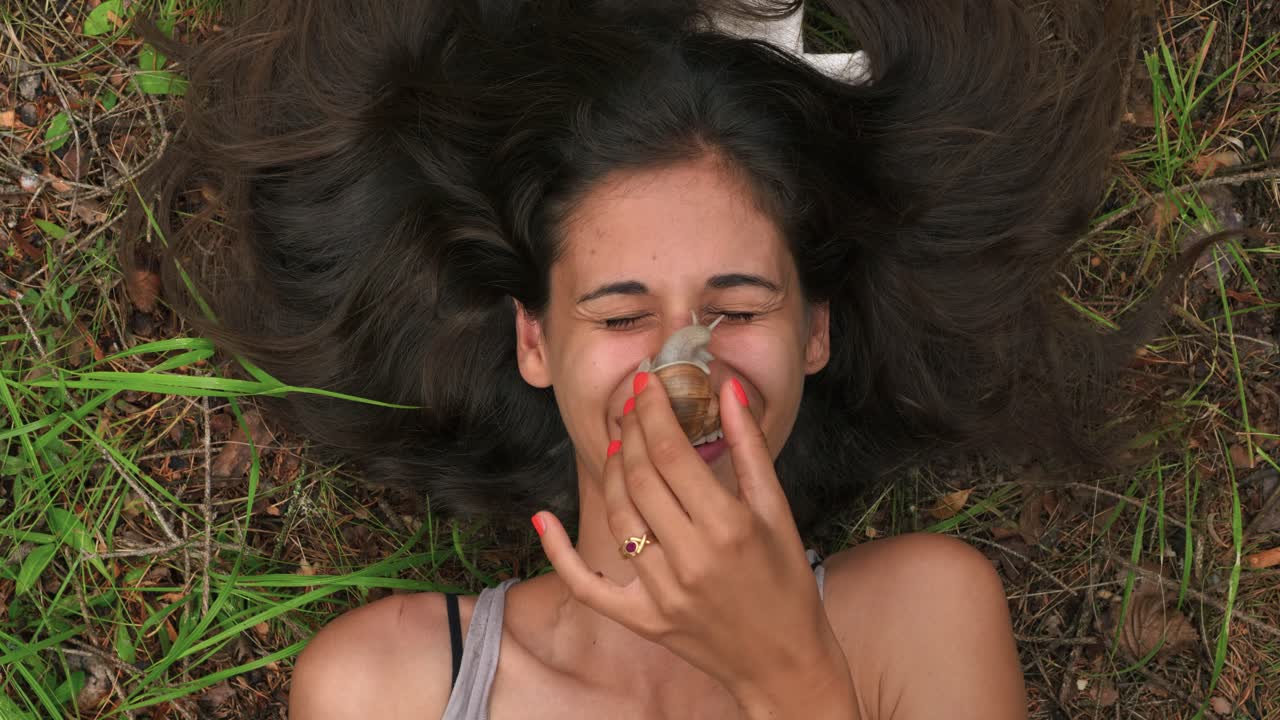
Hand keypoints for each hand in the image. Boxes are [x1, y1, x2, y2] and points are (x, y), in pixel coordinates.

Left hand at [532, 371, 851, 707]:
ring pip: (618, 516)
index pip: (673, 454)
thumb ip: (749, 447)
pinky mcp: (643, 620)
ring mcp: (662, 593)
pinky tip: (541, 519)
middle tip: (630, 409)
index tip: (646, 384)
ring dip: (611, 473)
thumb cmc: (786, 581)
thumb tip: (727, 389)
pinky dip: (559, 552)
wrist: (784, 661)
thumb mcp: (776, 511)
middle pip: (641, 479)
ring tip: (616, 446)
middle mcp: (692, 559)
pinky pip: (589, 585)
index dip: (653, 413)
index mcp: (729, 527)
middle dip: (630, 434)